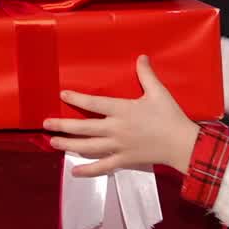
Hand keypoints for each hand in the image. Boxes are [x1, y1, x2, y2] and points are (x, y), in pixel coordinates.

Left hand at [43, 56, 198, 175]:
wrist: (182, 144)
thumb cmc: (170, 116)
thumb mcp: (159, 92)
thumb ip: (147, 75)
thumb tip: (141, 56)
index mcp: (122, 110)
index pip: (95, 103)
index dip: (77, 98)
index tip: (62, 93)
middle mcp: (116, 129)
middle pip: (84, 127)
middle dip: (63, 125)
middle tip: (46, 123)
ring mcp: (118, 147)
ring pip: (88, 147)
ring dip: (69, 145)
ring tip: (53, 142)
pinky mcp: (124, 160)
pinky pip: (103, 166)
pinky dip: (88, 170)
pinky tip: (73, 172)